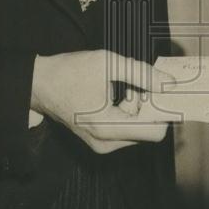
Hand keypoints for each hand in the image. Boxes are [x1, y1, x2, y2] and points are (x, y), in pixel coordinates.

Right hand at [31, 50, 173, 154]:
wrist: (39, 83)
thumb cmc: (69, 72)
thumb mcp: (108, 63)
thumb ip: (142, 73)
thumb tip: (169, 82)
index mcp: (106, 126)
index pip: (154, 132)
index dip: (164, 111)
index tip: (164, 92)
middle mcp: (105, 143)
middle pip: (147, 131)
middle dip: (150, 108)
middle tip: (138, 85)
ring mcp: (101, 145)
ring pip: (138, 131)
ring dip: (139, 109)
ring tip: (124, 89)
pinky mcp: (99, 141)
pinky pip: (126, 130)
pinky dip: (129, 114)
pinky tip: (118, 96)